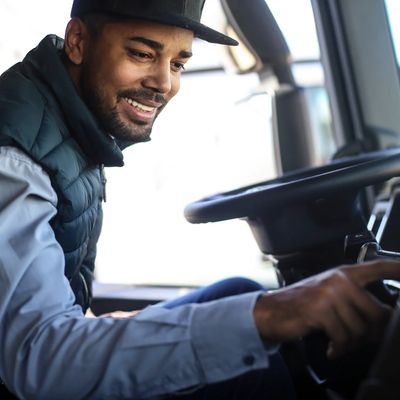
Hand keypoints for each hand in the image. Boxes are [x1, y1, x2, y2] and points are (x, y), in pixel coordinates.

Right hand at [253, 260, 399, 358]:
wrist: (272, 310)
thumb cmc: (301, 302)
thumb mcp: (329, 294)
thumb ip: (354, 298)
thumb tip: (385, 317)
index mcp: (343, 274)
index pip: (377, 267)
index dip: (397, 269)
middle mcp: (338, 280)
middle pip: (377, 312)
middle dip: (372, 333)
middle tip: (361, 339)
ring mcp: (329, 294)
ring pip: (360, 329)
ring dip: (353, 343)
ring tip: (341, 343)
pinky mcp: (320, 310)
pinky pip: (344, 337)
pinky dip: (340, 348)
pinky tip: (332, 348)